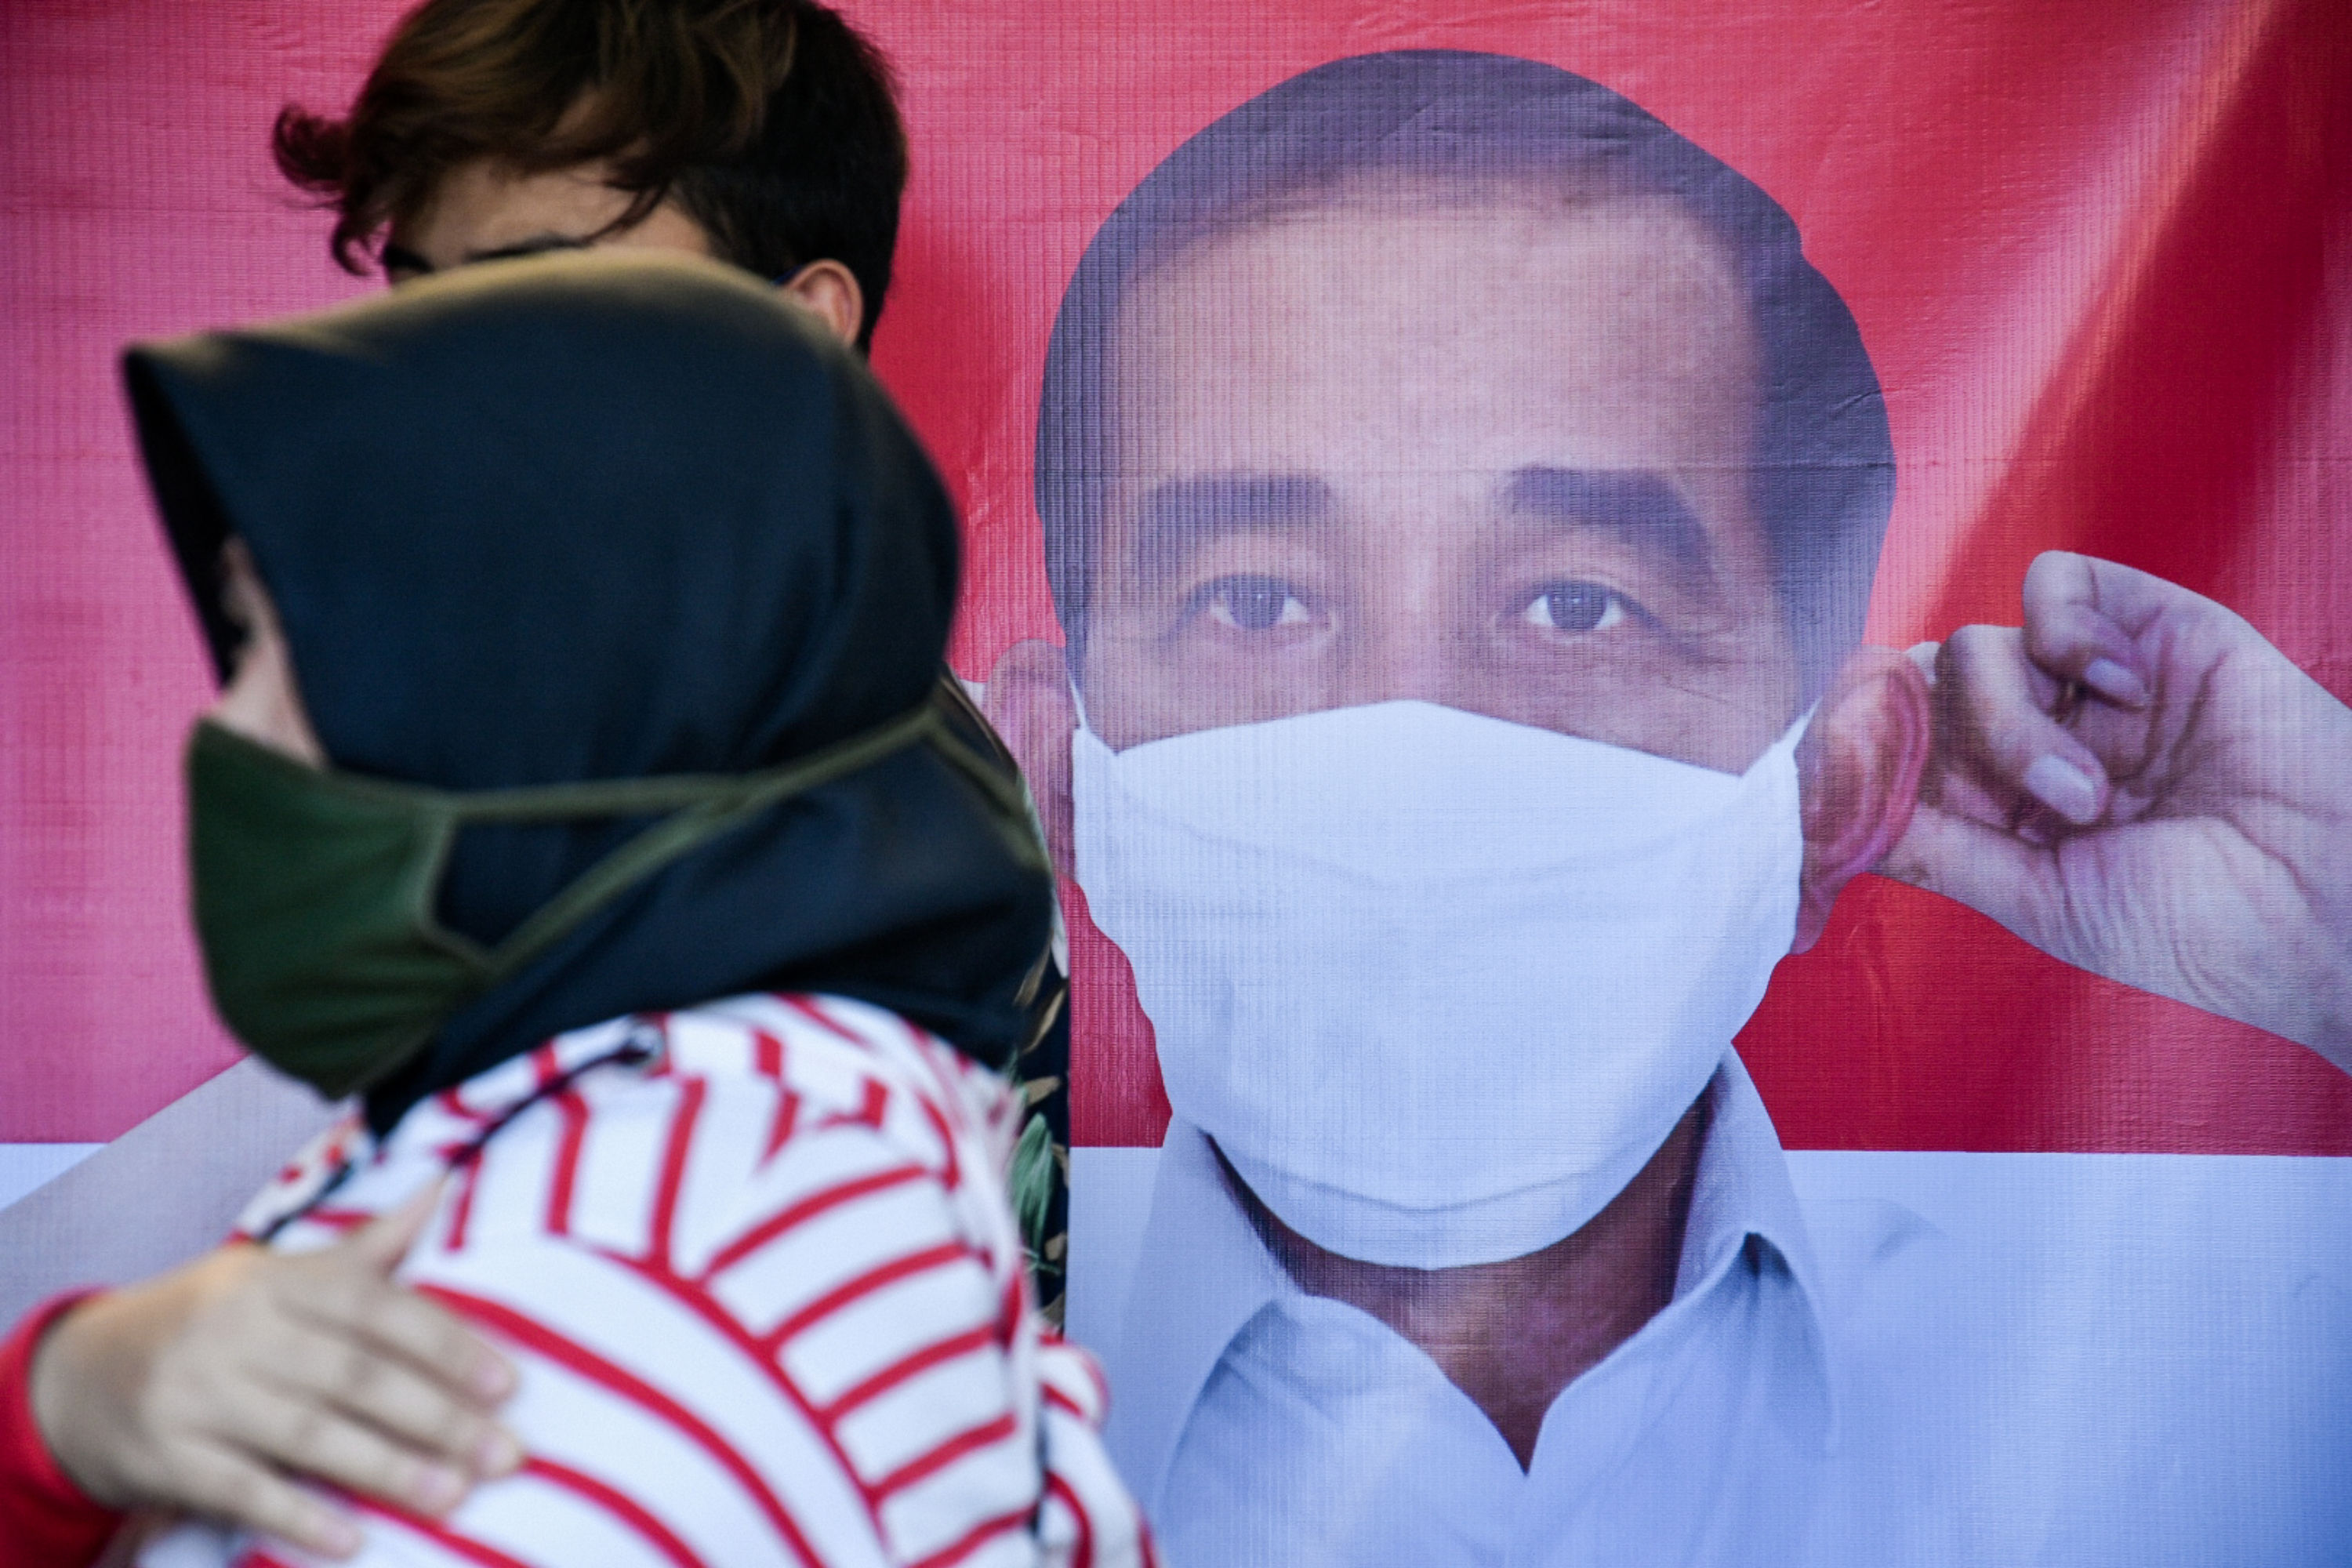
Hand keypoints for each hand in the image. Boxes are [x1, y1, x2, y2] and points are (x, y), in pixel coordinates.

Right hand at [29, 1187, 520, 1558]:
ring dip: (388, 1468)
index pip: (376, 1307)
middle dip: (438, 1417)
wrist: (84, 1376)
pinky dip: (300, 1516)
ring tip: (454, 1495)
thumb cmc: (215, 1321)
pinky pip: (243, 1489)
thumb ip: (366, 1250)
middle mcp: (236, 1330)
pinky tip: (355, 1539)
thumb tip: (445, 1185)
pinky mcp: (167, 1456)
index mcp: (275, 1280)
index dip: (447, 1345)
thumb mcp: (278, 1276)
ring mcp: (197, 1394)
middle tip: (506, 1454)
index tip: (509, 1385)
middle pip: (354, 1375)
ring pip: (308, 1434)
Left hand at [1878, 551, 2351, 1070]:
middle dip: (1931, 741)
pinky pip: (2055, 582)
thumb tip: (1835, 815)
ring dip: (2014, 720)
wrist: (2332, 905)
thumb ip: (1940, 849)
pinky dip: (2067, 632)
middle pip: (1920, 691)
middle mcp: (2038, 736)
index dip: (1863, 754)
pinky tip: (2123, 692)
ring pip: (1974, 645)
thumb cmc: (2205, 925)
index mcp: (2004, 807)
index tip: (1847, 783)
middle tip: (1991, 800)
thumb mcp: (2043, 900)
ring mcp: (2091, 683)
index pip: (1897, 750)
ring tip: (2093, 794)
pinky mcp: (2150, 627)